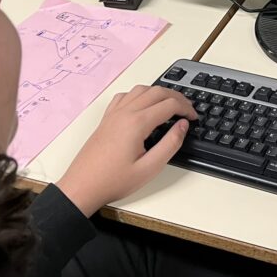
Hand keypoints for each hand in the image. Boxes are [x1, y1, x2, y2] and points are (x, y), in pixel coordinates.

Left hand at [56, 85, 197, 216]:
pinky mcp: (107, 118)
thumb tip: (182, 125)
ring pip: (141, 89)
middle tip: (188, 109)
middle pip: (157, 91)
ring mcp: (114, 113)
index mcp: (137, 123)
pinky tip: (144, 105)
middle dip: (177, 97)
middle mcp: (125, 113)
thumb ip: (170, 144)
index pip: (169, 104)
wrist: (82, 186)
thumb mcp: (149, 168)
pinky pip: (125, 96)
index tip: (194, 118)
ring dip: (159, 92)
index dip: (186, 108)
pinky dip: (140, 95)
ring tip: (170, 104)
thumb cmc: (113, 181)